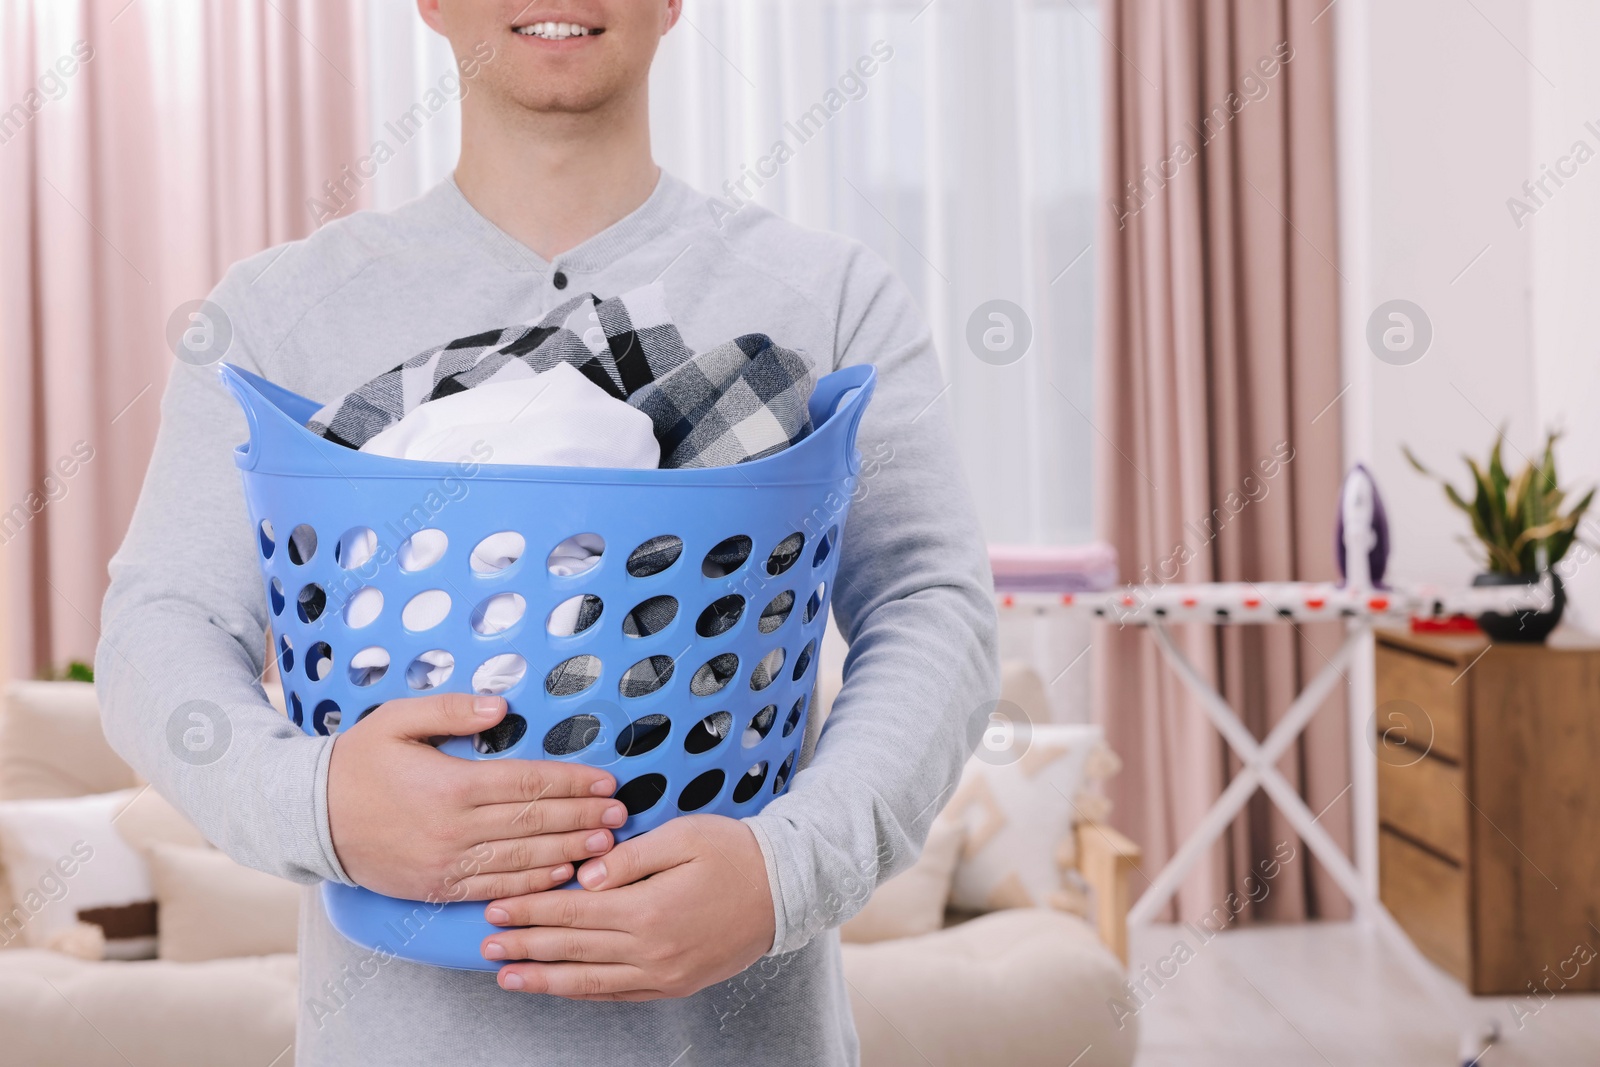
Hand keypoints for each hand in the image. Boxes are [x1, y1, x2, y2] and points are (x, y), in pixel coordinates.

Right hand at [327, 693, 625, 901]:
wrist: (308, 818)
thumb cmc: (357, 761)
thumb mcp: (397, 719)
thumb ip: (451, 709)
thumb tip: (501, 707)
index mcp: (451, 783)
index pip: (527, 782)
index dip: (572, 783)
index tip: (605, 782)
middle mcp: (454, 827)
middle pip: (534, 822)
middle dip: (582, 817)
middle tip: (620, 814)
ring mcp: (447, 863)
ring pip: (522, 858)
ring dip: (568, 851)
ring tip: (605, 845)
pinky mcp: (437, 887)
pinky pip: (495, 887)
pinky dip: (532, 882)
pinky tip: (560, 874)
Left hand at [480, 814, 775, 999]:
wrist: (787, 888)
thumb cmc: (735, 852)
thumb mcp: (682, 836)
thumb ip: (629, 859)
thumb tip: (582, 878)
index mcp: (648, 909)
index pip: (573, 911)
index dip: (531, 910)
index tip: (496, 908)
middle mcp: (652, 949)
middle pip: (573, 948)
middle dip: (525, 945)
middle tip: (485, 944)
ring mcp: (665, 973)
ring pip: (591, 982)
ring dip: (545, 979)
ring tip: (508, 977)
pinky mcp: (676, 984)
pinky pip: (621, 995)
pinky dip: (585, 992)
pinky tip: (560, 986)